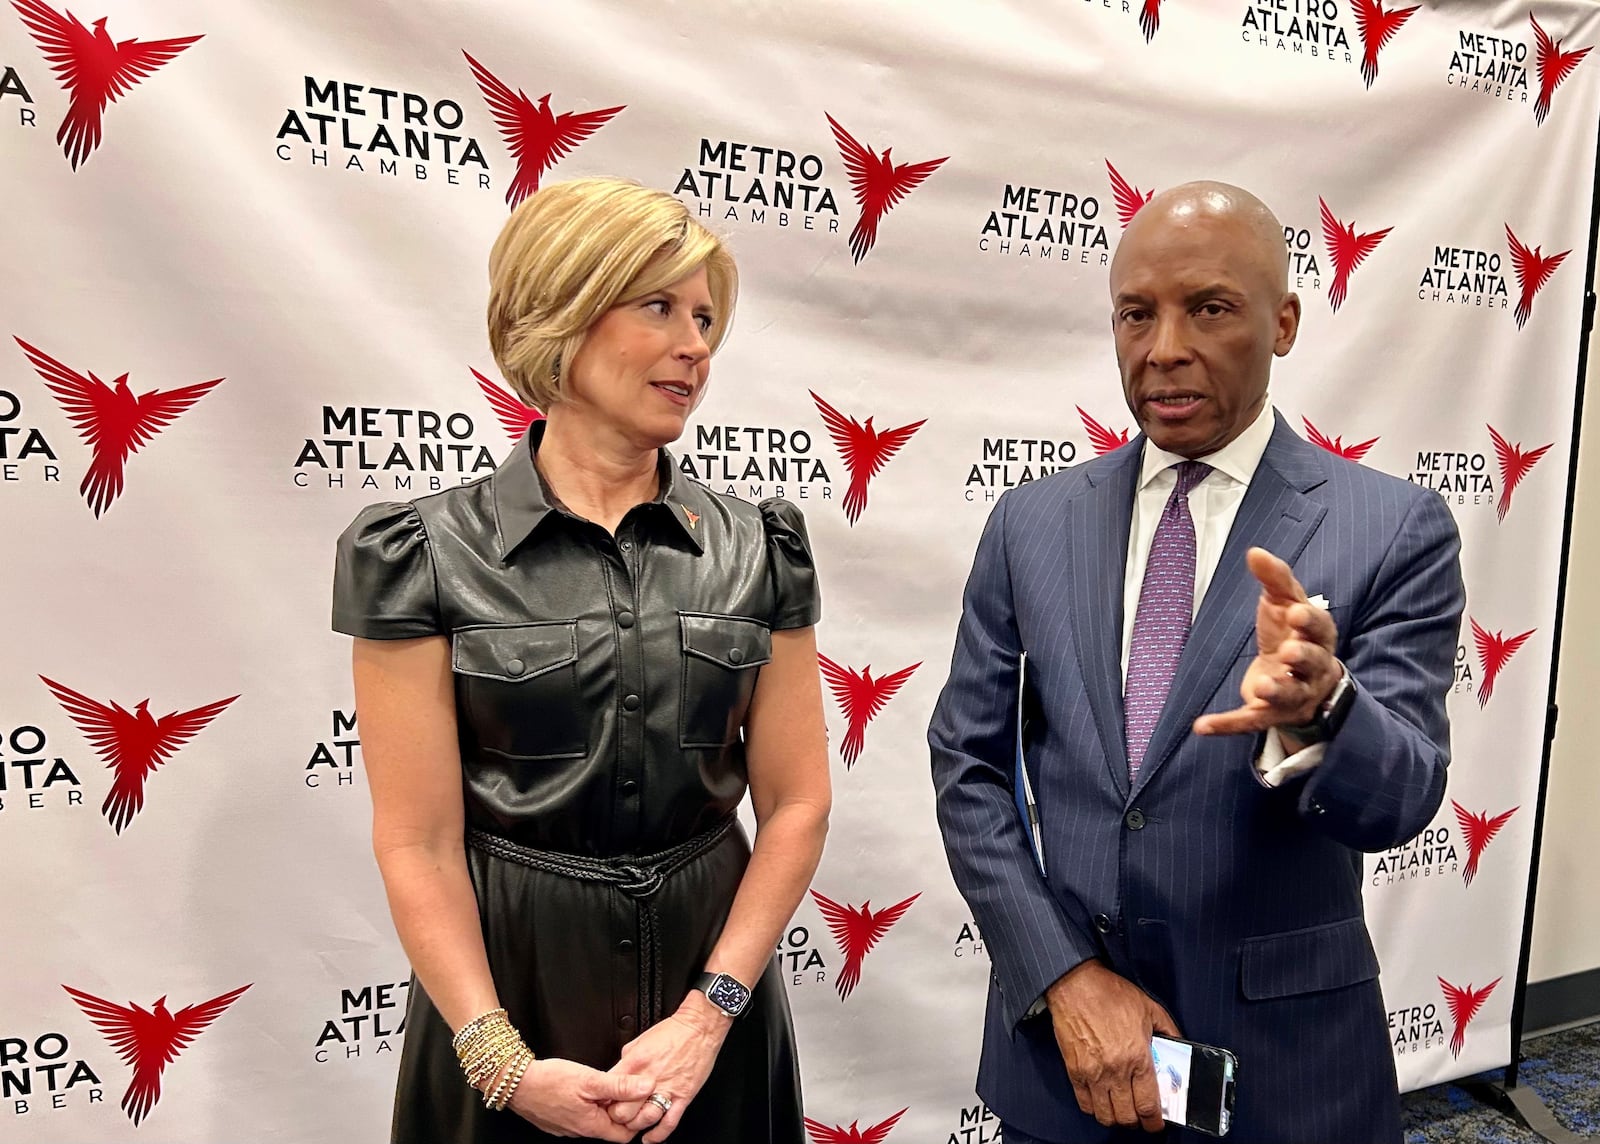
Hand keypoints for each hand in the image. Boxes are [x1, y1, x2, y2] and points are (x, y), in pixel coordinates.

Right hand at [504, 1057, 651, 1140]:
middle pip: (609, 1127)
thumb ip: (620, 1085)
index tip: (639, 1100)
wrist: (514, 1082)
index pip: (624, 1135)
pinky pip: (579, 1116)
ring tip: (603, 1085)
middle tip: (623, 1087)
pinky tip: (584, 1088)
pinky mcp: (557, 1120)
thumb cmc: (548, 1080)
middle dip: (619, 1110)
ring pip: (594, 1120)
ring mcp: (567, 1127)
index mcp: (591, 1125)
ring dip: (603, 1105)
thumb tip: (646, 1086)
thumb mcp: (589, 1079)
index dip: (636, 1118)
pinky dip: (587, 1104)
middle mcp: (579, 1131)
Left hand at [605, 996, 730, 1141]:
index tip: (603, 1102)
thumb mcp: (638, 1041)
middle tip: (616, 1116)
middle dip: (616, 1117)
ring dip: (635, 1126)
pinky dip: (657, 1135)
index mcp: (635, 1063)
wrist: (699, 1028)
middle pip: (623, 1110)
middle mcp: (649, 1079)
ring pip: (644, 1120)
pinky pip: (669, 1122)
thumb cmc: (672, 1032)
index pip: (609, 1089)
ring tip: (632, 1124)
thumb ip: (626, 1060)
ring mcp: (667, 1089)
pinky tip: (649, 1138)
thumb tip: (618, 1074)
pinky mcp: (683, 1096)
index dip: (603, 1099)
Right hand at [1046, 959, 1179, 1132]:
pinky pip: (1084, 1103)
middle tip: (1140, 1117)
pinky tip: (1100, 1101)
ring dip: (1116, 1118)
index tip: (1156, 1123)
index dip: (1154, 1122)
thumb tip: (1179, 1047)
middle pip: (1128, 1116)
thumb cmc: (1110, 994)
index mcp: (1138, 1056)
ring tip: (1121, 1111)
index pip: (1149, 1105)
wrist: (1076, 985)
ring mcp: (1093, 1073)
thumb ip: (1169, 1030)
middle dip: (1137, 1122)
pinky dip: (1094, 1108)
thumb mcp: (1150, 1008)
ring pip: (1106, 1115)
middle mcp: (1116, 1070)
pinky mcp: (1074, 1070)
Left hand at [1193, 547, 1340, 749]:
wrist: (1299, 678)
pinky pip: (1250, 721)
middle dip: (1302, 656)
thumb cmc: (1292, 632)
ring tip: (1261, 686)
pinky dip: (1226, 725)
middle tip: (1288, 650)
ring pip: (1289, 695)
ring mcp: (1294, 695)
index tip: (1295, 612)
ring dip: (1276, 690)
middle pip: (1313, 663)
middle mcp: (1312, 668)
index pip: (1321, 627)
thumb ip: (1274, 579)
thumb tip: (1254, 551)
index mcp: (1318, 636)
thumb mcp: (1284, 602)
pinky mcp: (1270, 715)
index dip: (1310, 621)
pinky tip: (1201, 726)